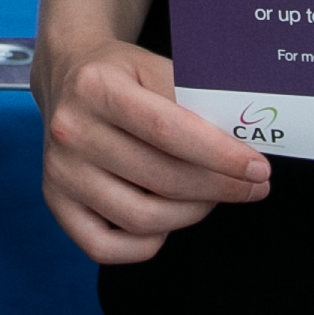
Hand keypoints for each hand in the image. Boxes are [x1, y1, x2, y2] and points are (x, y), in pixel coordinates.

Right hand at [33, 28, 268, 263]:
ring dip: (192, 214)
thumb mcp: (155, 66)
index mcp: (96, 87)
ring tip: (212, 198)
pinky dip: (147, 243)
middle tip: (253, 187)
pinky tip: (169, 218)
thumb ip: (194, 101)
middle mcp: (71, 130)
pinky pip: (106, 248)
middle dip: (220, 189)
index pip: (168, 130)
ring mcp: (59, 170)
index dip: (220, 156)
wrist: (67, 77)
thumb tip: (241, 148)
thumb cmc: (122, 75)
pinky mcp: (55, 201)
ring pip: (142, 218)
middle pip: (161, 178)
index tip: (258, 168)